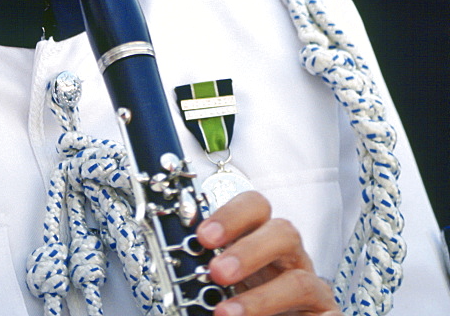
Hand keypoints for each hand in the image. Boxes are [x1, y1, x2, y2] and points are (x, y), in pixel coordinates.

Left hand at [196, 191, 340, 315]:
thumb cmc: (252, 302)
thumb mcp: (227, 283)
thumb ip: (211, 272)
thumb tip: (184, 268)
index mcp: (262, 240)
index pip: (256, 208)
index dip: (232, 215)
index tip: (203, 236)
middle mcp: (290, 259)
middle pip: (284, 233)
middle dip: (249, 250)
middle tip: (217, 272)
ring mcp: (312, 289)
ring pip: (300, 280)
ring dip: (262, 299)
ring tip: (226, 314)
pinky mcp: (328, 315)